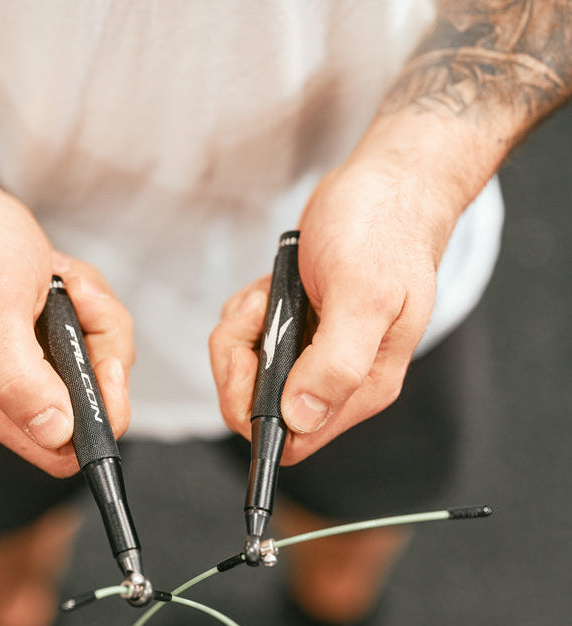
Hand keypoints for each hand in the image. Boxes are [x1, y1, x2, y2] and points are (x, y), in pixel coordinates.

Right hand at [0, 178, 133, 476]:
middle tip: (76, 304)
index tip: (102, 366)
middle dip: (100, 350)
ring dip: (95, 317)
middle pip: (90, 405)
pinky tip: (63, 278)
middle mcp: (6, 392)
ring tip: (64, 282)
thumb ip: (18, 379)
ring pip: (98, 364)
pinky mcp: (43, 341)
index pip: (58, 452)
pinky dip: (89, 303)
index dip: (95, 420)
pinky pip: (92, 336)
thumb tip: (55, 433)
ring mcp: (28, 366)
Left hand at [210, 155, 456, 464]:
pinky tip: (269, 289)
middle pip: (259, 408)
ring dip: (242, 333)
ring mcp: (315, 356)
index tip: (252, 361)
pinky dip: (246, 316)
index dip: (257, 412)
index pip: (294, 440)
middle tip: (259, 314)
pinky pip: (248, 343)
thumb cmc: (382, 230)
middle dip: (240, 362)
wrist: (386, 183)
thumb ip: (337, 364)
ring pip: (248, 374)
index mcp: (362, 386)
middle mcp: (338, 379)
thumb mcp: (363, 295)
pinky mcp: (297, 331)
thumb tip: (302, 418)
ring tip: (269, 296)